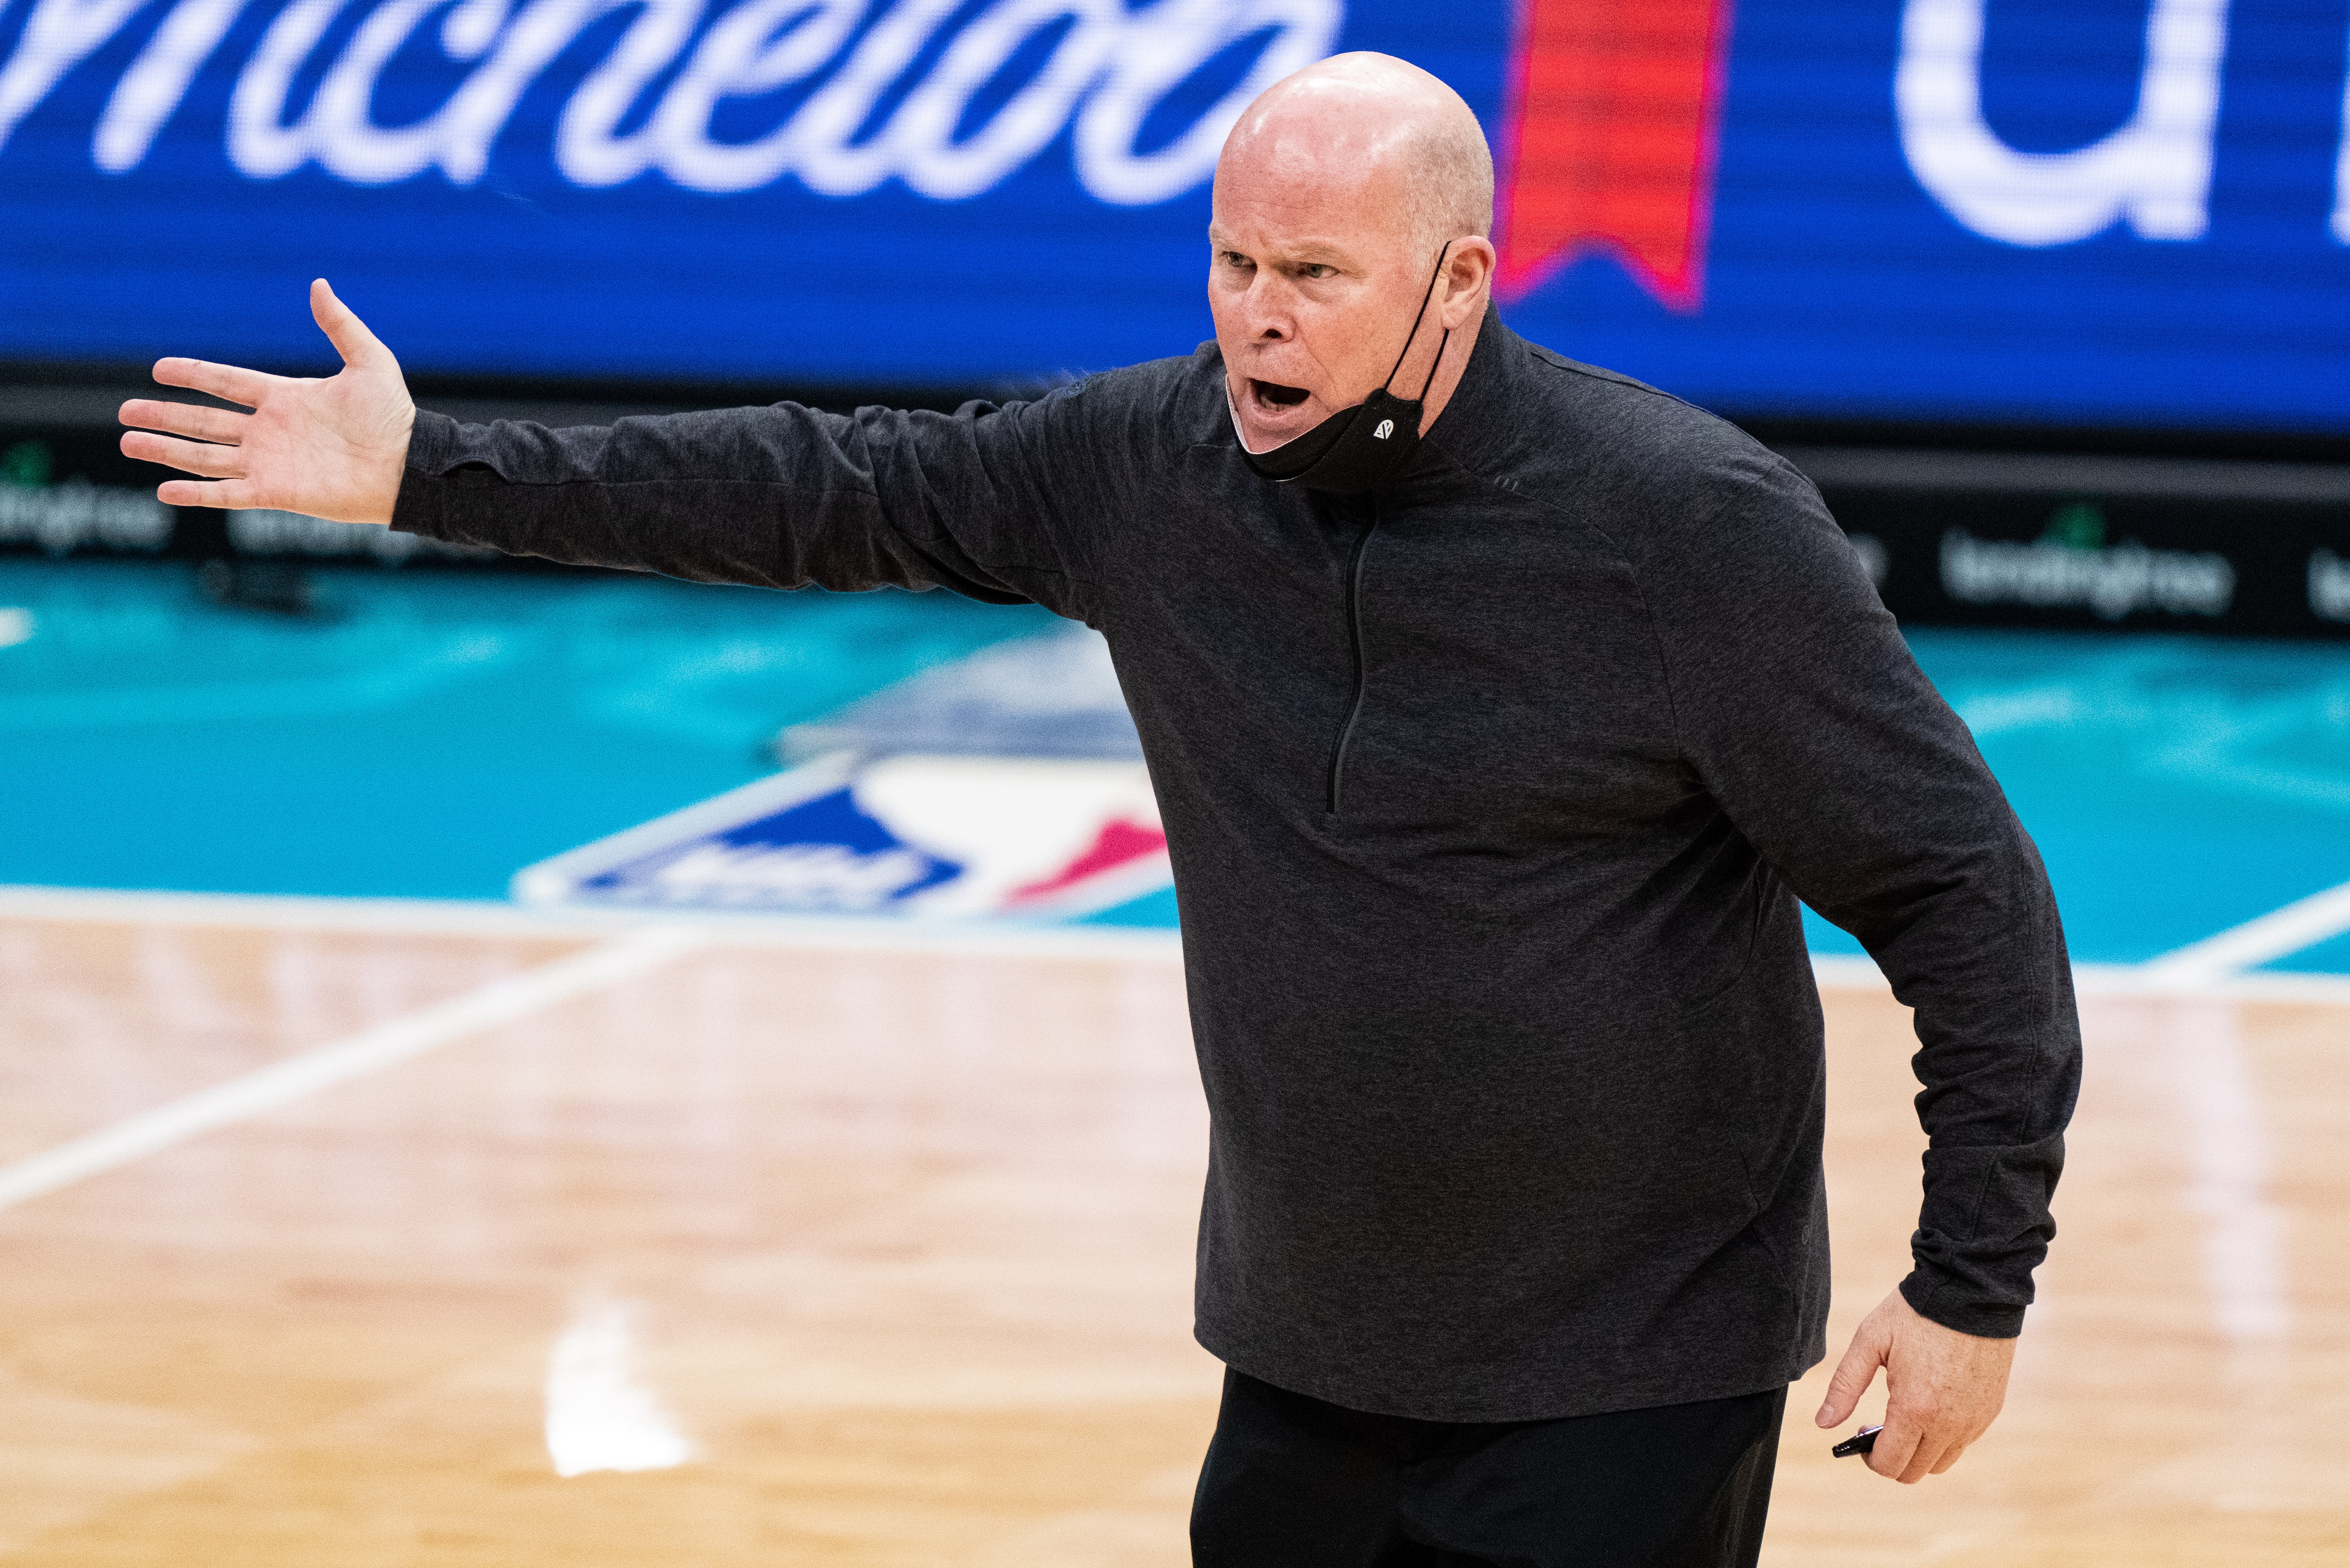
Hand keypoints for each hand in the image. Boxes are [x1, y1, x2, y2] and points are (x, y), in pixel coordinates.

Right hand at [119, 279, 414, 525]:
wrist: (410, 466)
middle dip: (164, 416)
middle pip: (204, 421)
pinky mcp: (276, 492)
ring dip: (166, 450)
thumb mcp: (369, 361)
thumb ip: (340, 325)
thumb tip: (319, 284)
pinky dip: (197, 493)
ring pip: (205, 455)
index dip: (193, 375)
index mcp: (285, 398)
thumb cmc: (395, 417)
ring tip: (128, 441)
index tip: (158, 368)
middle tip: (125, 411)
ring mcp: (270, 462)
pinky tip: (164, 490)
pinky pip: (228, 493)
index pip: (227, 383)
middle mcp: (270, 431)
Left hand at [1814, 1288, 2014, 1483]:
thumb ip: (1844, 1386)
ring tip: (1905, 1416)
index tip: (1860, 1436)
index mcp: (1915, 1409)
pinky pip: (1963, 1444)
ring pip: (1941, 1463)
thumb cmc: (1915, 1313)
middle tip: (1879, 1427)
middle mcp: (1949, 1424)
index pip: (1889, 1464)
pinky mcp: (1991, 1412)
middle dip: (1891, 1458)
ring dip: (1919, 1452)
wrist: (1971, 1292)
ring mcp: (1974, 1421)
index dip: (1868, 1458)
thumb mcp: (1870, 1342)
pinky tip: (1931, 1405)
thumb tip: (1823, 1423)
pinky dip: (1943, 1438)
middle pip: (1914, 1472)